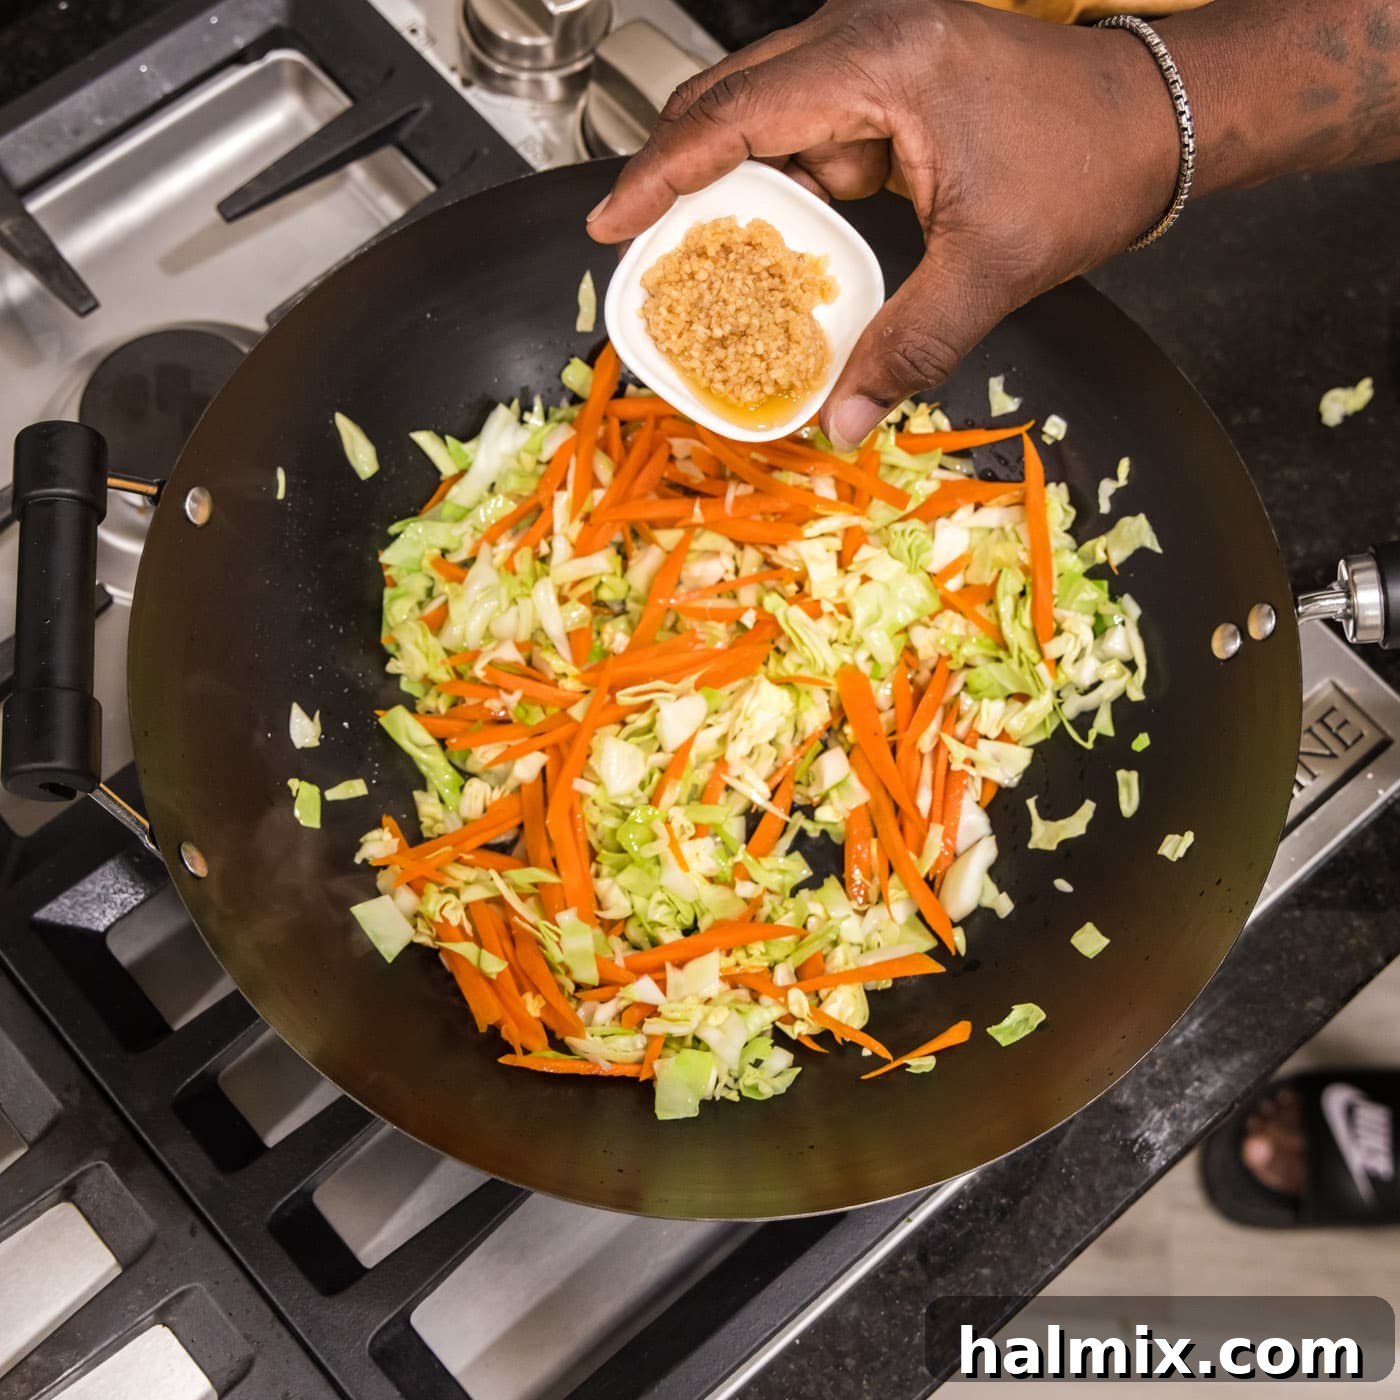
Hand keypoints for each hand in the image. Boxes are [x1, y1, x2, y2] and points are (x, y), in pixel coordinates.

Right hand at [587, 0, 1177, 446]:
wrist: (1162, 118)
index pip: (738, 115)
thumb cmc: (1092, 161)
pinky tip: (781, 244)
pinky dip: (784, 186)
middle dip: (680, 174)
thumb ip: (910, 346)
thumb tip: (844, 418)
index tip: (612, 221)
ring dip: (735, 186)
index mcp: (882, 60)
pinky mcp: (886, 82)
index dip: (663, 173)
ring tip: (705, 260)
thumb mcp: (992, 266)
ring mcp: (875, 53)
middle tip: (641, 247)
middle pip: (731, 99)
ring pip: (765, 115)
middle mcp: (866, 37)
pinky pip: (807, 130)